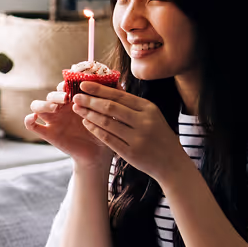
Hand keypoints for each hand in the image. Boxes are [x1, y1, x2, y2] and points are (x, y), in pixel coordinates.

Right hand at [24, 80, 114, 169]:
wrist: (99, 154)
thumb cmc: (104, 131)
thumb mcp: (109, 114)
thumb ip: (110, 99)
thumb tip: (118, 81)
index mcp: (74, 100)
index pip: (65, 85)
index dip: (67, 82)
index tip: (75, 83)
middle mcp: (61, 108)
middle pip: (51, 94)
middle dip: (57, 93)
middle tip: (67, 98)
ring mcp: (53, 120)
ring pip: (37, 105)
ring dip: (43, 103)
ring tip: (54, 107)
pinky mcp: (48, 133)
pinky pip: (32, 125)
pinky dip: (29, 120)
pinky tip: (34, 118)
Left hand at [71, 81, 190, 182]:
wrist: (171, 162)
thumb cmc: (158, 135)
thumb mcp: (151, 115)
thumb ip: (132, 104)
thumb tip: (109, 88)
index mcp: (148, 108)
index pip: (119, 95)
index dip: (99, 89)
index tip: (83, 84)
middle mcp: (144, 121)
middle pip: (111, 108)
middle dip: (90, 101)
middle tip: (76, 97)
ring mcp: (137, 138)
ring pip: (107, 123)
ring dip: (89, 115)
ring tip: (77, 109)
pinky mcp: (130, 152)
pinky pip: (107, 138)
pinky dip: (95, 130)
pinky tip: (86, 123)